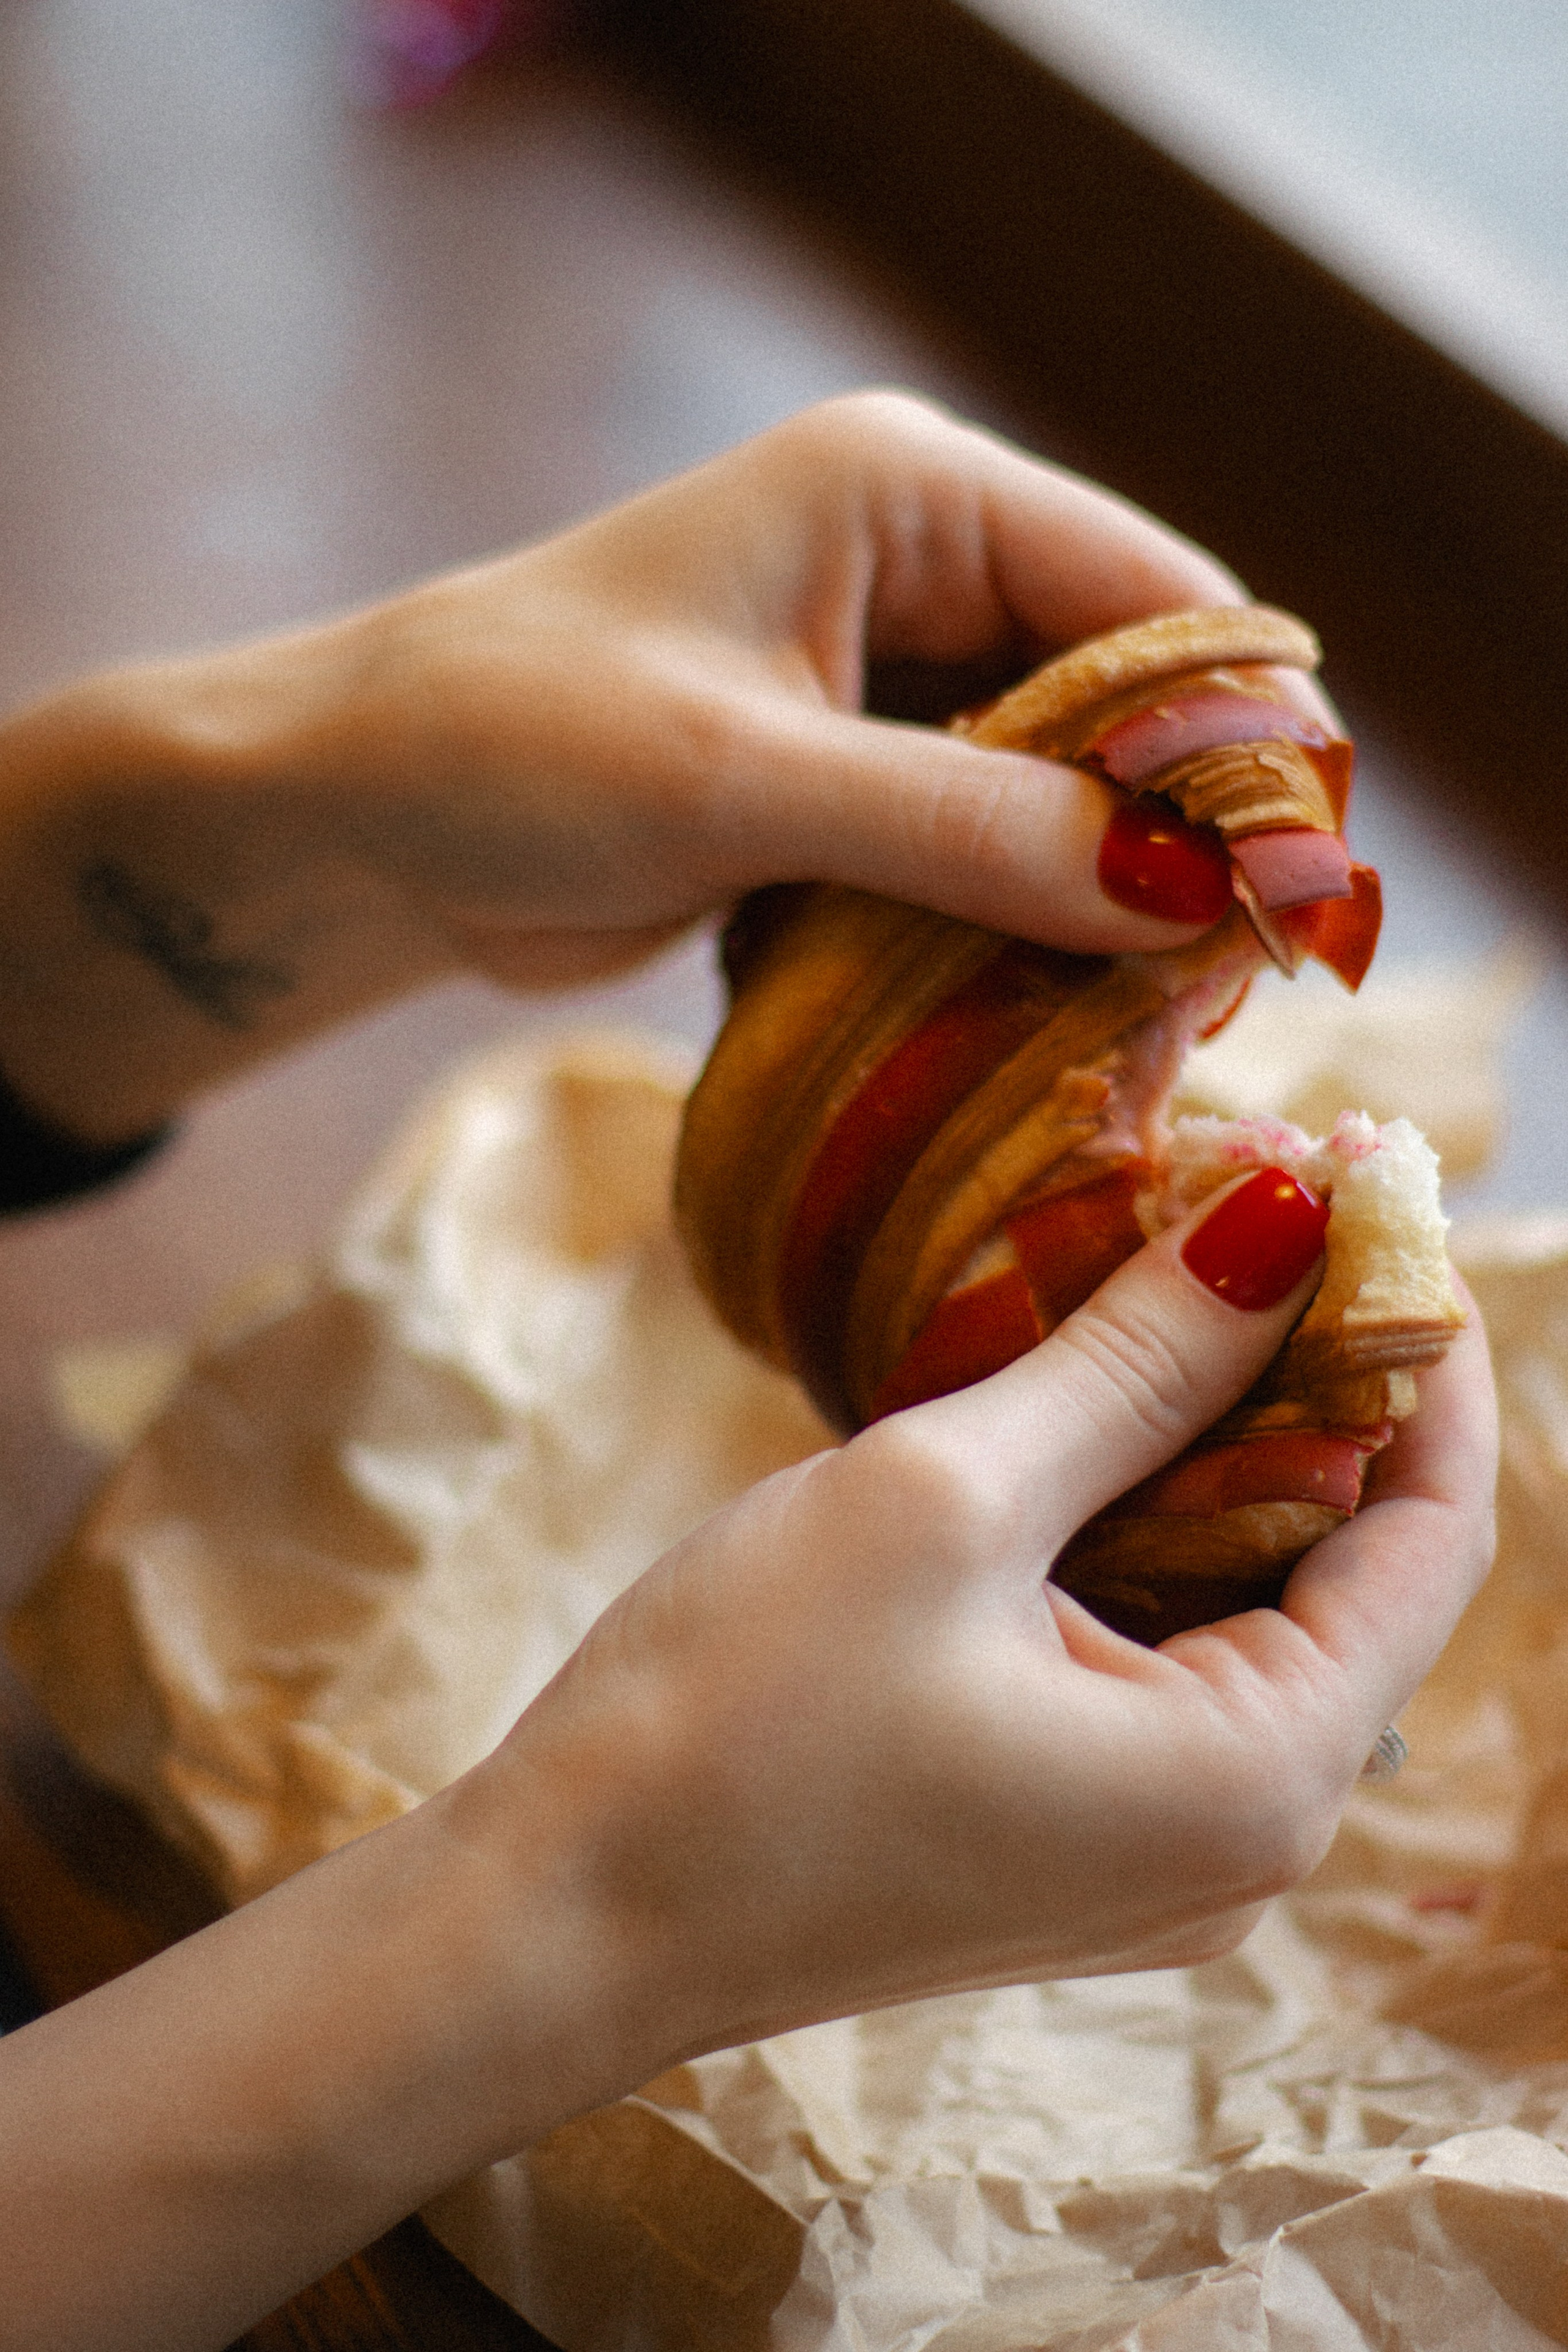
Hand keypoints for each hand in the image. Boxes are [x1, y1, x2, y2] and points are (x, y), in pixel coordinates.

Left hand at [354, 388, 1308, 985]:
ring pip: (1061, 789)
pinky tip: (1047, 1015)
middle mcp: (918, 570)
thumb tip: (1178, 890)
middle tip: (1222, 985)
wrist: (358, 818)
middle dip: (1173, 829)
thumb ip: (963, 825)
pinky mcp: (851, 785)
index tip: (1281, 887)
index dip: (1233, 732)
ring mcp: (887, 683)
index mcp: (906, 494)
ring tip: (1151, 1022)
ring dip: (1098, 896)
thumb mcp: (743, 779)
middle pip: (1124, 696)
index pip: (1147, 592)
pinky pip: (983, 851)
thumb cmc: (507, 745)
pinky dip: (1015, 927)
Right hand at [466, 1190, 1496, 2070]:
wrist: (555, 1918)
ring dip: (1215, 1444)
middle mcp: (1244, 1841)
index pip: (1428, 1533)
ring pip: (1248, 1604)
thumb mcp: (943, 1502)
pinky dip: (1145, 1529)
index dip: (1416, 1349)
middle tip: (1247, 1202)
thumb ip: (1135, 1363)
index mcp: (1254, 1779)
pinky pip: (1163, 1658)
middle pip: (1348, 1568)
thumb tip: (1287, 1224)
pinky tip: (1085, 1414)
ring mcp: (1157, 1855)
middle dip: (1306, 1379)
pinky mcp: (1072, 1837)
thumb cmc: (730, 1722)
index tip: (1367, 1192)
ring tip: (1162, 1277)